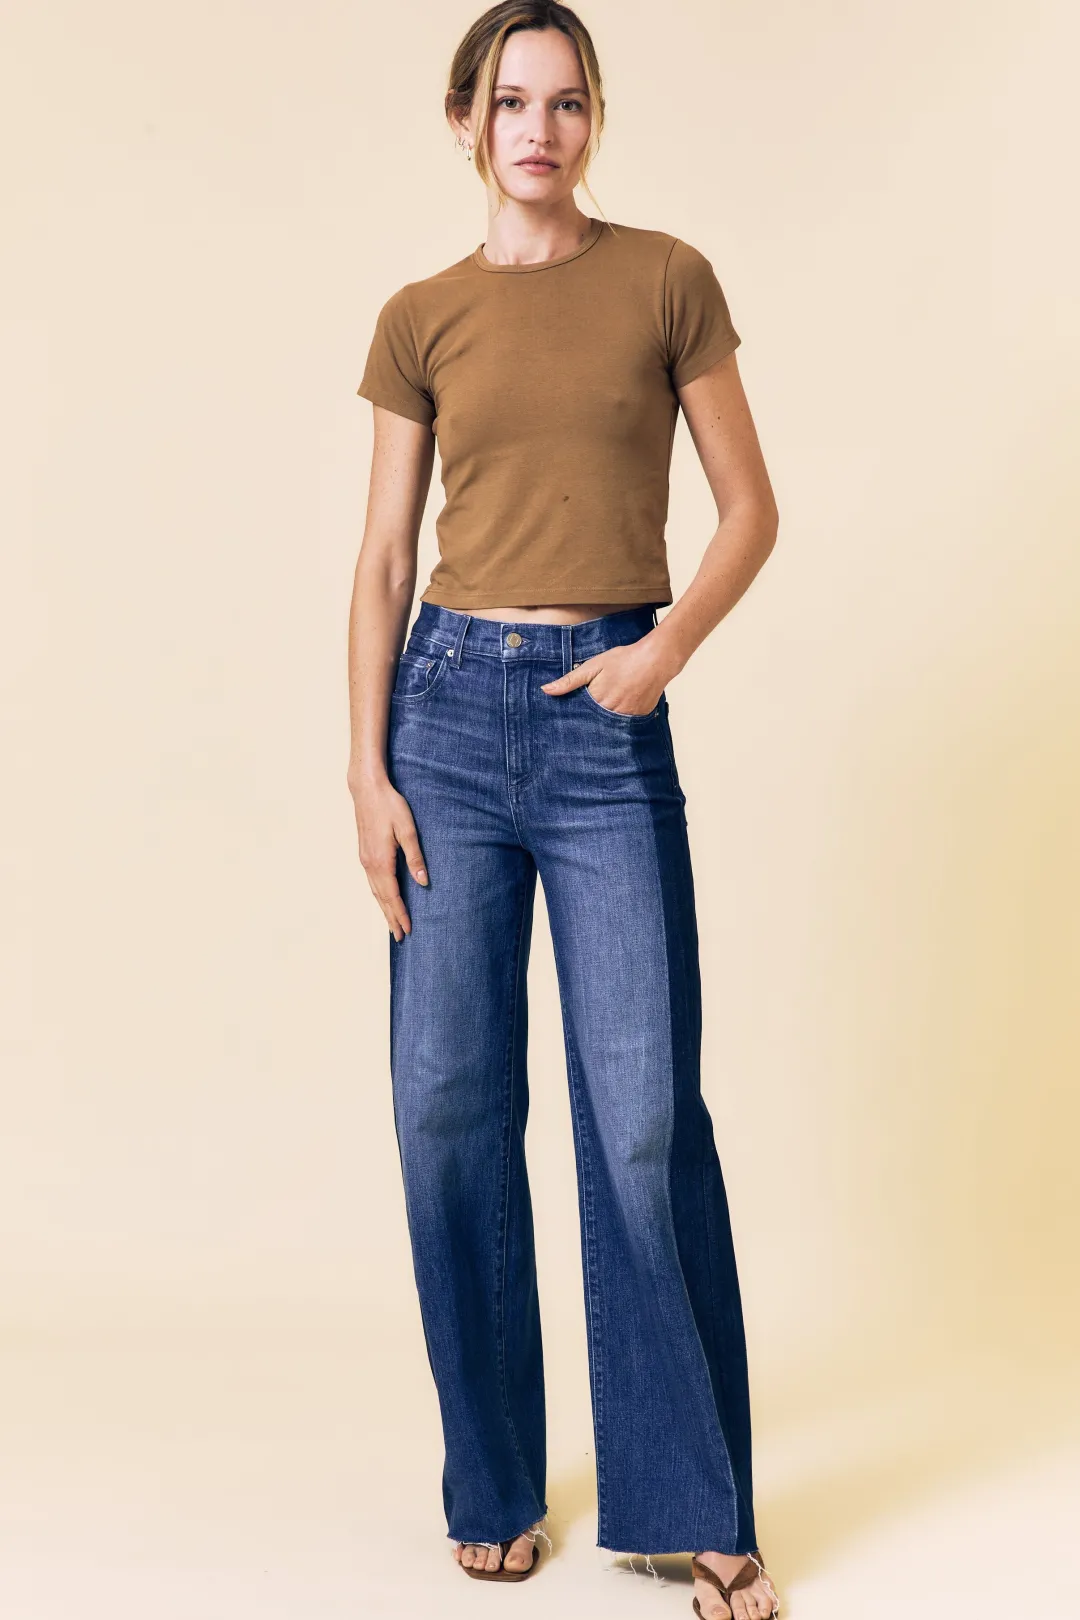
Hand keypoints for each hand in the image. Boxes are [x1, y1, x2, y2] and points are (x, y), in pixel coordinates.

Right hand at [349, 771, 427, 941]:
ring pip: (375, 892)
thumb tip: (423, 881)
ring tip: (392, 924)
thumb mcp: (407, 829)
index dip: (400, 914)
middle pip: (381, 898)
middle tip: (400, 937)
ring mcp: (365, 859)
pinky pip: (372, 882)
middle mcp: (370, 864)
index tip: (408, 930)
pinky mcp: (364, 853)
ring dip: (384, 909)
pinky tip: (383, 899)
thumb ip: (415, 857)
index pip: (392, 895)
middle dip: (391, 918)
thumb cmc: (390, 806)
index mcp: (381, 861)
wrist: (366, 789)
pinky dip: (378, 896)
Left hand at [540, 637, 670, 715]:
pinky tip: (618, 716)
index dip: (572, 718)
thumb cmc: (625, 660)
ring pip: (608, 728)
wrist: (656, 660)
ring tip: (600, 722)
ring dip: (602, 726)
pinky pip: (624, 727)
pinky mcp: (638, 719)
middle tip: (581, 727)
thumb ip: (570, 680)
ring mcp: (626, 718)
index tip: (564, 722)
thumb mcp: (593, 666)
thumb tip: (546, 690)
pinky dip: (619, 724)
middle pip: (593, 725)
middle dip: (587, 725)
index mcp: (596, 701)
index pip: (578, 716)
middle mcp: (610, 713)